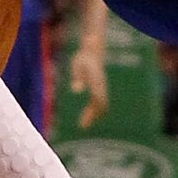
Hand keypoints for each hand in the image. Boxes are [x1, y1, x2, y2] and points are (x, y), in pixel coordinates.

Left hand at [67, 16, 109, 130]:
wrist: (92, 51)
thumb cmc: (83, 58)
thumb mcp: (77, 66)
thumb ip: (77, 77)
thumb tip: (76, 90)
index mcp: (96, 83)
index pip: (99, 101)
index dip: (93, 112)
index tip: (84, 121)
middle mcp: (101, 87)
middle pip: (102, 105)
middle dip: (93, 117)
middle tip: (82, 126)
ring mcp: (101, 88)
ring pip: (101, 105)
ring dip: (93, 115)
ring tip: (82, 124)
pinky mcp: (98, 88)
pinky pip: (98, 102)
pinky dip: (93, 110)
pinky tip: (85, 115)